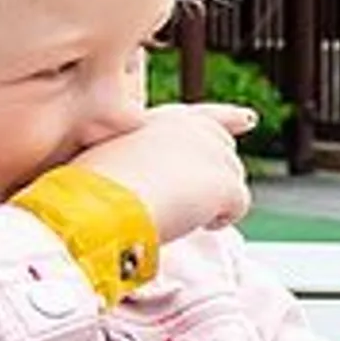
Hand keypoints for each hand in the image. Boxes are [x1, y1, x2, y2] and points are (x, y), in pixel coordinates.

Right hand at [68, 103, 256, 242]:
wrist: (95, 209)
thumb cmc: (90, 195)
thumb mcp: (108, 162)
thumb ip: (137, 159)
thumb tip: (151, 182)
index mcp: (159, 121)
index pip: (203, 115)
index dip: (228, 118)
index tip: (249, 120)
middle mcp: (189, 127)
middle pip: (224, 150)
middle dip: (213, 176)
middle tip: (185, 201)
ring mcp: (210, 152)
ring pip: (232, 179)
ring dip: (213, 200)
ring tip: (177, 213)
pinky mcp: (224, 181)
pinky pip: (238, 204)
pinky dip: (222, 218)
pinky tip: (196, 225)